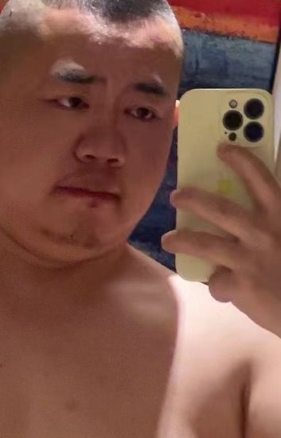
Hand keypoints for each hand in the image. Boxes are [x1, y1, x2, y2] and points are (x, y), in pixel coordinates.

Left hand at [161, 144, 280, 335]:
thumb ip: (272, 223)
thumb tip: (245, 218)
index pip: (262, 179)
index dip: (242, 160)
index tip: (222, 148)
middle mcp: (265, 233)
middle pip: (221, 209)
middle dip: (193, 200)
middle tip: (176, 195)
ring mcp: (251, 259)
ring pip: (204, 243)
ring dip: (181, 240)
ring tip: (168, 239)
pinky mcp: (241, 285)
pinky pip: (216, 282)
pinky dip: (217, 286)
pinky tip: (223, 289)